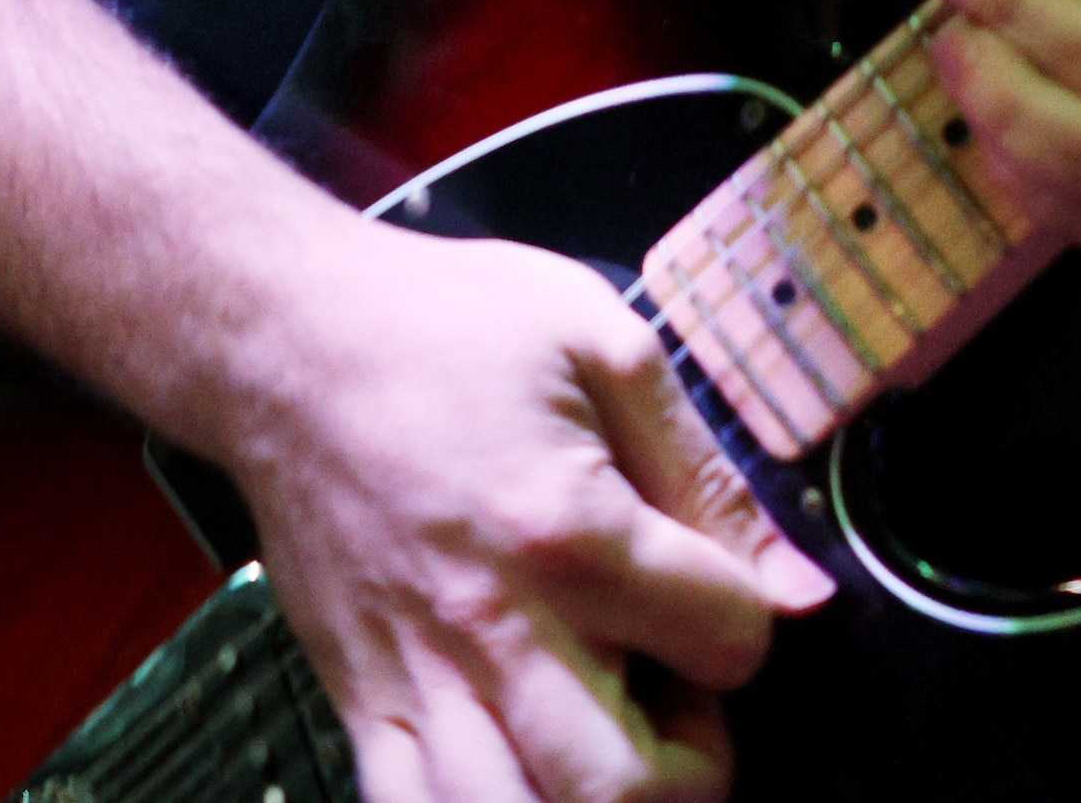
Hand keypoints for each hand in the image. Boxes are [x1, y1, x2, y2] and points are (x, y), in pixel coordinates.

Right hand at [223, 220, 836, 801]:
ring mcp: (418, 678)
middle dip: (693, 770)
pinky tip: (519, 767)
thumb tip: (801, 590)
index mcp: (567, 528)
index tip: (717, 591)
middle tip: (681, 705)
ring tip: (606, 749)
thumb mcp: (602, 343)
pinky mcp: (360, 700)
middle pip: (628, 792)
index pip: (727, 641)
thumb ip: (710, 475)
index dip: (751, 622)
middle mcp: (494, 626)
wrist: (278, 338)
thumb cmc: (441, 324)